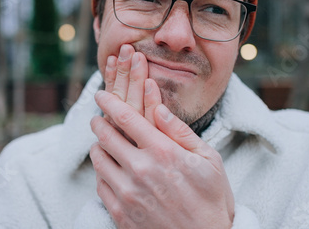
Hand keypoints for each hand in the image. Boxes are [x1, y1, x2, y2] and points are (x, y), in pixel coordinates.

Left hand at [90, 45, 234, 228]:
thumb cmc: (211, 199)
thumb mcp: (209, 160)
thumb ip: (180, 131)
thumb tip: (158, 107)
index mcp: (163, 152)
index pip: (125, 117)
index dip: (109, 102)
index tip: (101, 94)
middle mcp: (140, 169)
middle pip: (105, 135)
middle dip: (98, 122)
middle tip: (98, 118)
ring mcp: (128, 193)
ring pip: (98, 159)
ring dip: (97, 146)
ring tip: (102, 143)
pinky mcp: (120, 213)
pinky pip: (99, 184)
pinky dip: (101, 171)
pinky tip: (109, 169)